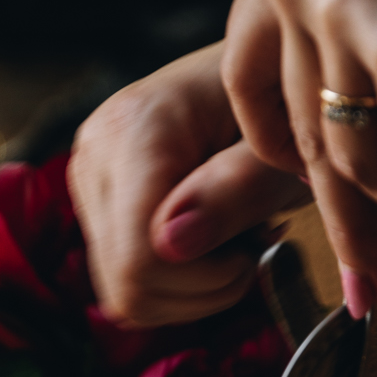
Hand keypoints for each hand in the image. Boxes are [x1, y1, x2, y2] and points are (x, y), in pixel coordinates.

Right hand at [67, 42, 309, 326]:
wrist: (265, 81)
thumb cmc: (286, 111)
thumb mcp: (283, 154)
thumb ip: (235, 192)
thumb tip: (169, 243)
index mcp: (137, 127)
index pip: (140, 256)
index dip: (207, 277)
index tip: (258, 244)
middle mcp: (96, 153)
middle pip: (127, 282)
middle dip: (205, 286)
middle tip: (252, 244)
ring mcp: (90, 179)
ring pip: (124, 295)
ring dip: (195, 290)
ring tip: (235, 239)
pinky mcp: (98, 204)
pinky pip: (126, 286)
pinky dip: (180, 285)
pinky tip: (212, 243)